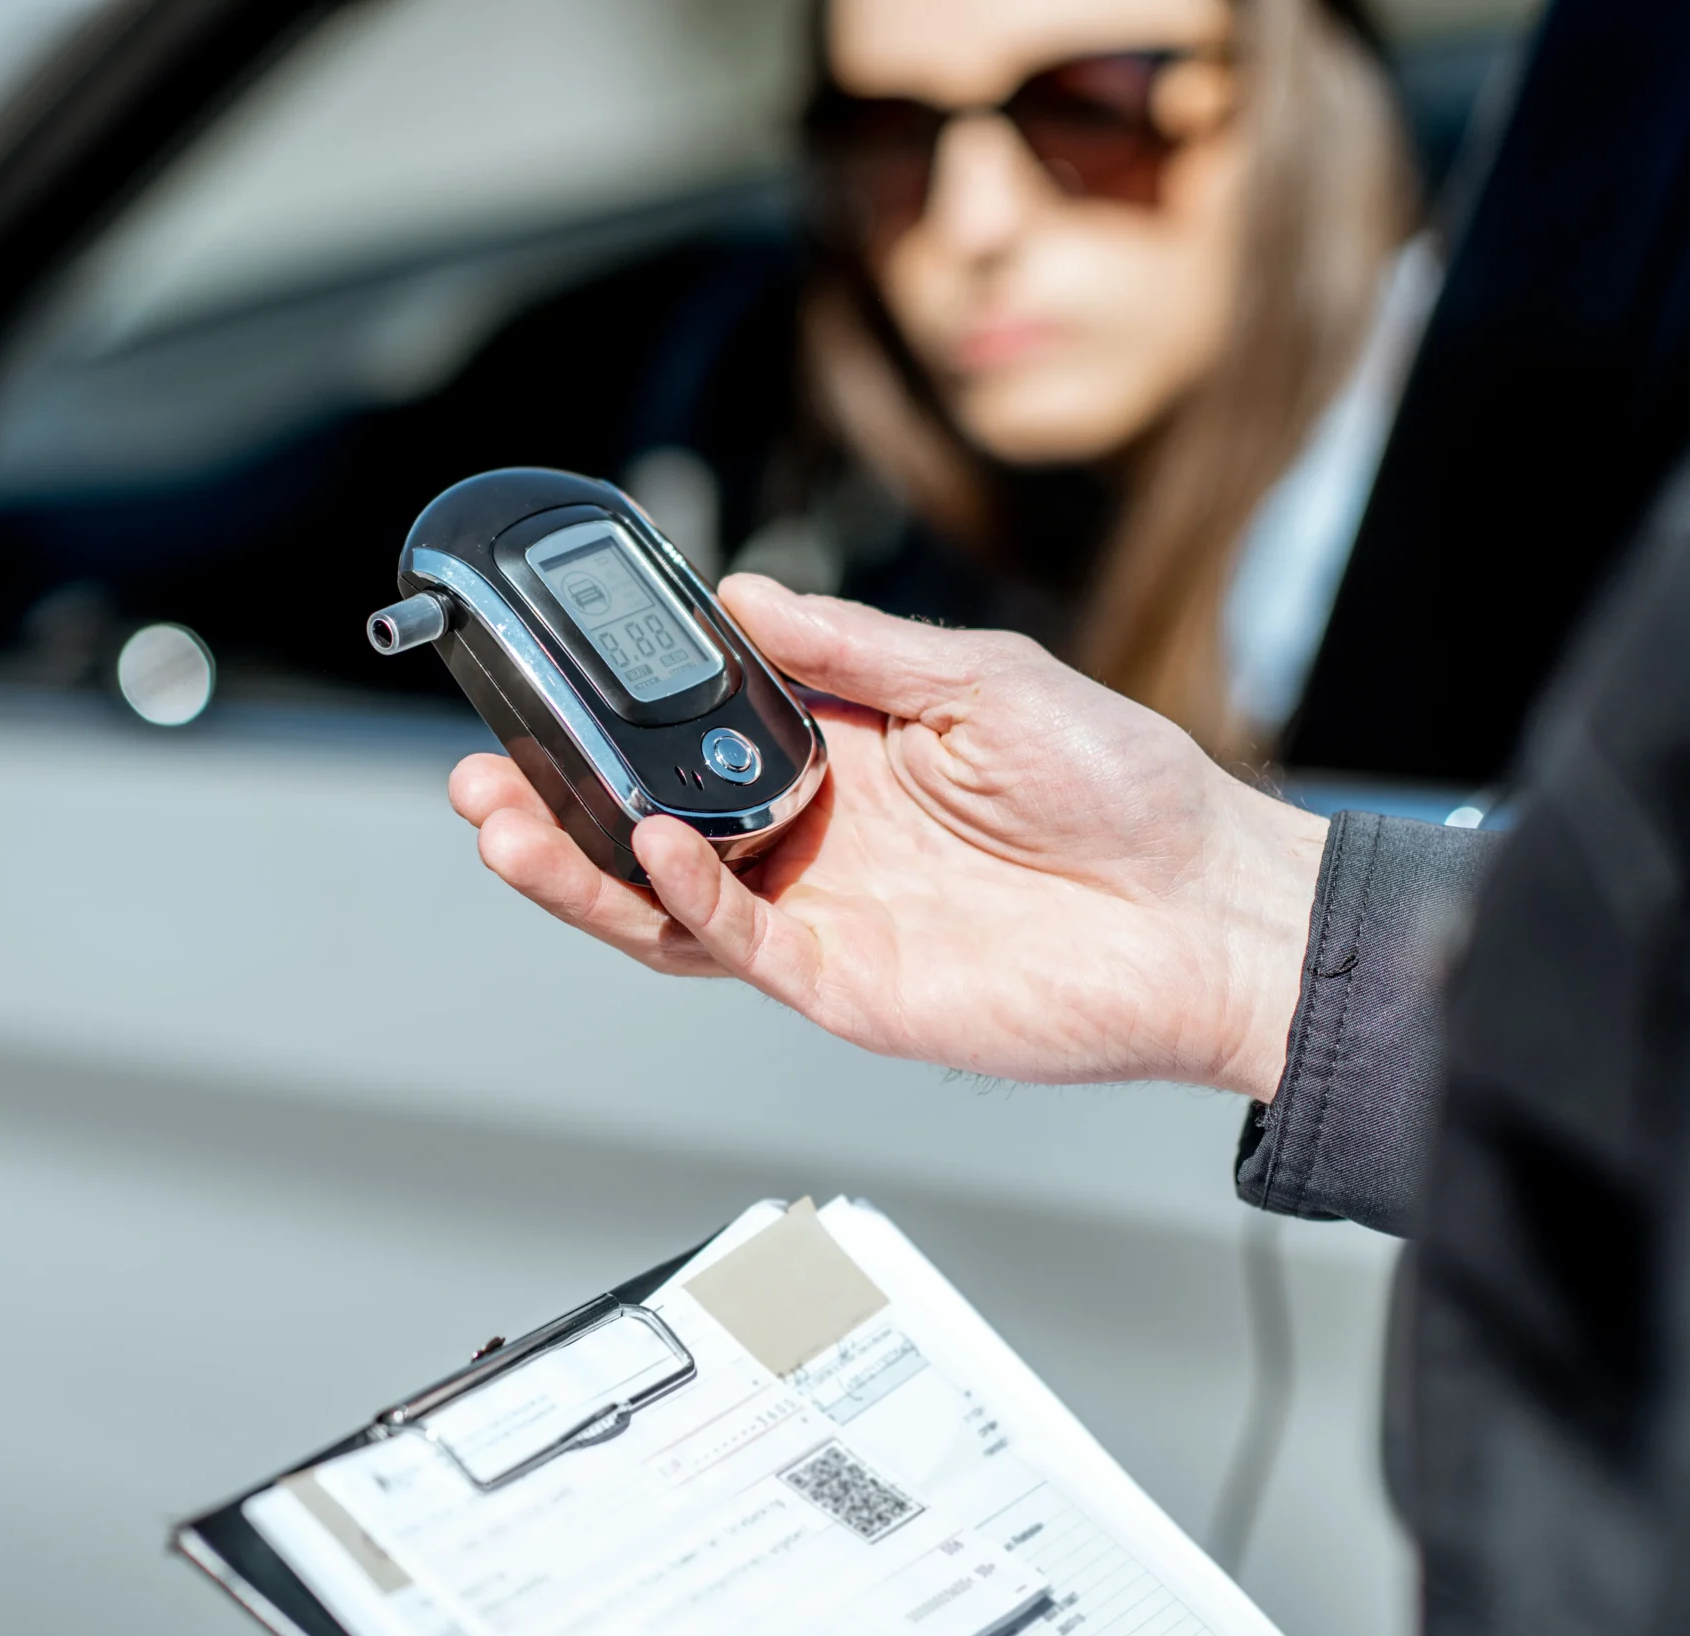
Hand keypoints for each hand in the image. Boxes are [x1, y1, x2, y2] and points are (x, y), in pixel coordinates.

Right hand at [448, 575, 1326, 1098]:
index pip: (693, 739)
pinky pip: (740, 948)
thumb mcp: (984, 679)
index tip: (545, 680)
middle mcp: (813, 841)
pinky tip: (654, 852)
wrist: (1206, 912)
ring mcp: (824, 917)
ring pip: (664, 904)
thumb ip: (855, 651)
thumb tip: (742, 596)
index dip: (615, 719)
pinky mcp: (848, 984)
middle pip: (649, 830)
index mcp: (839, 757)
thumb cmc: (1125, 792)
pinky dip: (686, 903)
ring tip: (509, 822)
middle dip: (556, 805)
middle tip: (483, 772)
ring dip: (582, 866)